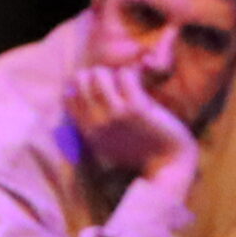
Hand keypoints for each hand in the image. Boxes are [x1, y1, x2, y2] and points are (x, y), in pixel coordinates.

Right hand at [66, 63, 198, 181]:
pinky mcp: (137, 108)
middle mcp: (97, 123)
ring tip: (124, 80)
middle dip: (95, 74)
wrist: (167, 163)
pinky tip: (138, 84)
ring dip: (112, 72)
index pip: (68, 96)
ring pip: (100, 74)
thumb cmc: (139, 150)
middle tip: (111, 80)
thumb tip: (76, 94)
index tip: (95, 84)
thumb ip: (90, 123)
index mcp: (87, 132)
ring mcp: (116, 115)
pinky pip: (125, 75)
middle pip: (80, 80)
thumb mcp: (105, 142)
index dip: (79, 83)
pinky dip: (131, 74)